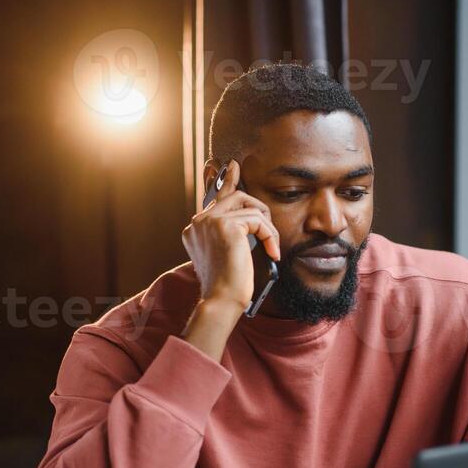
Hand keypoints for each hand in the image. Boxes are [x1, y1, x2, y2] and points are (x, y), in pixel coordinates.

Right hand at [181, 160, 280, 312]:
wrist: (222, 300)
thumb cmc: (227, 285)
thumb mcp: (228, 254)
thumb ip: (231, 233)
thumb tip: (251, 219)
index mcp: (195, 228)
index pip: (215, 199)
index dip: (227, 182)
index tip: (233, 167)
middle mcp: (199, 221)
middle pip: (235, 196)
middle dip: (258, 207)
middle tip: (269, 223)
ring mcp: (210, 221)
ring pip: (249, 206)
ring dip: (267, 226)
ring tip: (271, 246)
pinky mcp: (226, 225)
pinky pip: (258, 220)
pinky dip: (270, 235)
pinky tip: (272, 252)